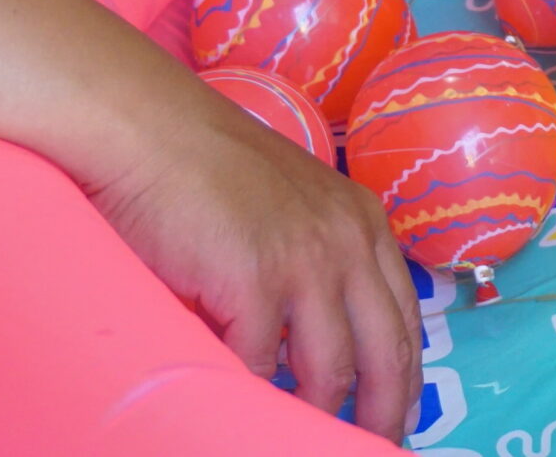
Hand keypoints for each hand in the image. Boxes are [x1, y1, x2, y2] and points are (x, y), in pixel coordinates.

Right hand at [84, 92, 420, 438]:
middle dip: (387, 412)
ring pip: (332, 371)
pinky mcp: (255, 281)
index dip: (406, 371)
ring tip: (312, 442)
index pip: (404, 314)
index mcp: (363, 221)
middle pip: (386, 351)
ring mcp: (306, 262)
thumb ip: (316, 256)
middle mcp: (348, 242)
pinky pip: (263, 365)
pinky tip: (249, 409)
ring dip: (323, 417)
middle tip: (379, 447)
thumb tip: (315, 337)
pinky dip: (256, 395)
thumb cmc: (206, 168)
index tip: (403, 412)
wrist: (149, 129)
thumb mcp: (290, 205)